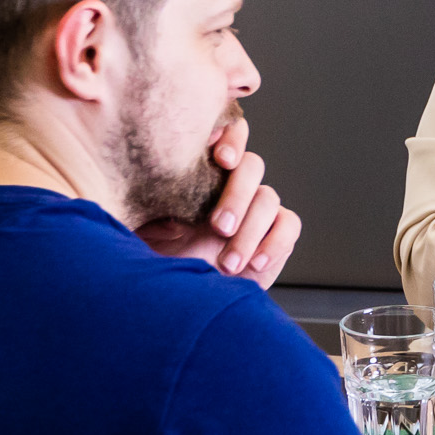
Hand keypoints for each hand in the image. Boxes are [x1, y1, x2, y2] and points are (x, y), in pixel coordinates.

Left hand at [139, 118, 301, 284]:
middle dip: (236, 195)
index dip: (230, 139)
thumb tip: (172, 214)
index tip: (221, 159)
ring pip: (268, 198)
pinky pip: (289, 225)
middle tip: (219, 227)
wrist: (186, 297)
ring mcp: (258, 207)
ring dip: (249, 231)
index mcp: (203, 173)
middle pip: (251, 166)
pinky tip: (255, 263)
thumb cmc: (163, 259)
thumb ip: (153, 217)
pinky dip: (274, 244)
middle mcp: (233, 185)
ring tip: (228, 262)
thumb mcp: (145, 235)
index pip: (224, 137)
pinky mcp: (278, 232)